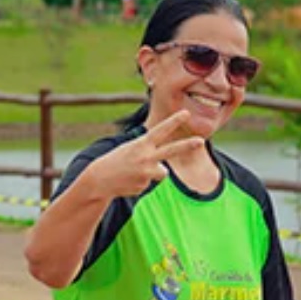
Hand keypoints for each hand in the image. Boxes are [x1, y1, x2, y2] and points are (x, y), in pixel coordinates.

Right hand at [84, 110, 202, 198]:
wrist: (99, 180)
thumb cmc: (116, 161)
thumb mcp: (131, 150)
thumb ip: (150, 156)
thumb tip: (164, 171)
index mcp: (141, 145)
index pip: (161, 131)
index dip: (174, 121)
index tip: (186, 113)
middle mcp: (146, 158)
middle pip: (171, 150)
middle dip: (187, 145)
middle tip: (201, 141)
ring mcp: (146, 173)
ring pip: (162, 173)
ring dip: (153, 173)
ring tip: (134, 172)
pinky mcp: (144, 186)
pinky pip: (150, 183)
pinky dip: (141, 182)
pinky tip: (129, 181)